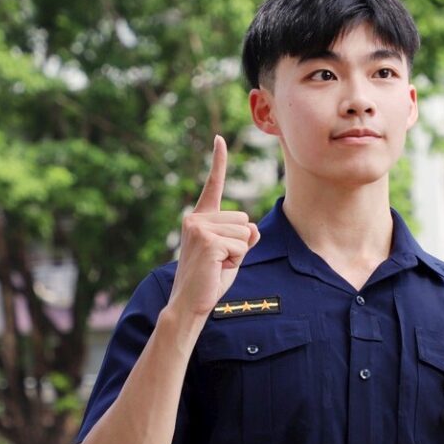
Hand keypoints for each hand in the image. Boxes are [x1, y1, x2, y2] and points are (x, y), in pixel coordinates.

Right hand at [169, 135, 259, 317]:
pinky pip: (242, 245)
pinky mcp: (207, 240)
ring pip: (245, 232)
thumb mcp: (231, 253)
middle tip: (219, 260)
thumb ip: (243, 236)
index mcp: (199, 217)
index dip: (218, 161)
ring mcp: (200, 228)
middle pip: (244, 219)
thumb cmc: (210, 279)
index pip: (213, 186)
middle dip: (240, 243)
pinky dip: (236, 260)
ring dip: (238, 253)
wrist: (190, 304)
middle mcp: (196, 218)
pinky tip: (217, 268)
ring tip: (217, 264)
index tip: (220, 138)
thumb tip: (252, 227)